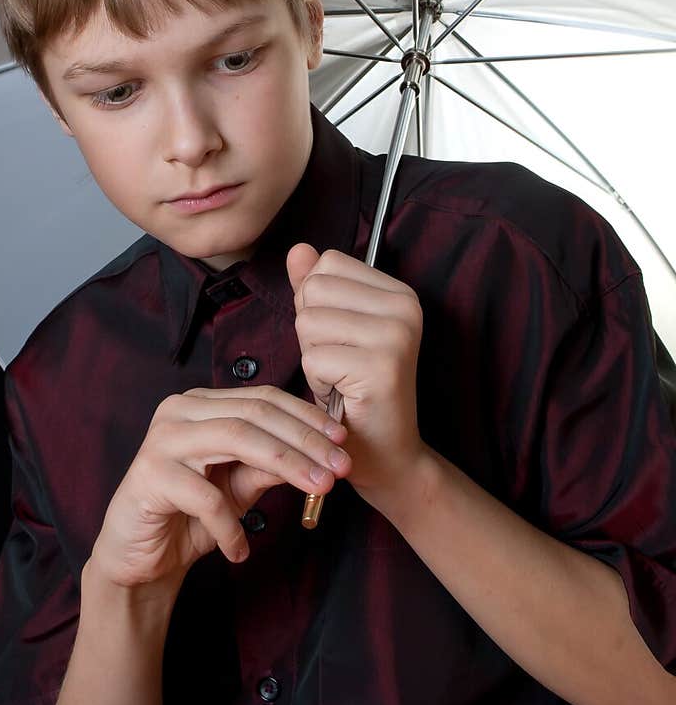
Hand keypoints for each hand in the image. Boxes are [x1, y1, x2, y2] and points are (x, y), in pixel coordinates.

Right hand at [89, 385, 352, 588]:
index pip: (263, 398)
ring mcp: (162, 439)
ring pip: (236, 438)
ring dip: (285, 465)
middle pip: (254, 414)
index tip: (344, 442)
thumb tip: (322, 451)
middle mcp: (179, 410)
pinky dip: (230, 525)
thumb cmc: (190, 516)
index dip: (306, 418)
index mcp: (202, 404)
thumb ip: (272, 464)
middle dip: (304, 440)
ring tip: (316, 491)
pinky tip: (241, 550)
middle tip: (340, 469)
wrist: (137, 558)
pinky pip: (205, 496)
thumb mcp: (240, 487)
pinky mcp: (149, 475)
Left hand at [287, 243, 427, 515]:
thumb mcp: (333, 330)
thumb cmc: (355, 391)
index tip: (341, 337)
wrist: (385, 454)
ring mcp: (396, 335)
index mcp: (399, 292)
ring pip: (309, 322)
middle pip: (314, 290)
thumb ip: (315, 288)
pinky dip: (317, 380)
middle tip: (339, 362)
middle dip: (311, 330)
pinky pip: (313, 357)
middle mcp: (405, 307)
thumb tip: (298, 249)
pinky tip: (342, 394)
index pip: (327, 264)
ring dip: (312, 356)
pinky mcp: (381, 366)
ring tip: (341, 377)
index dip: (316, 302)